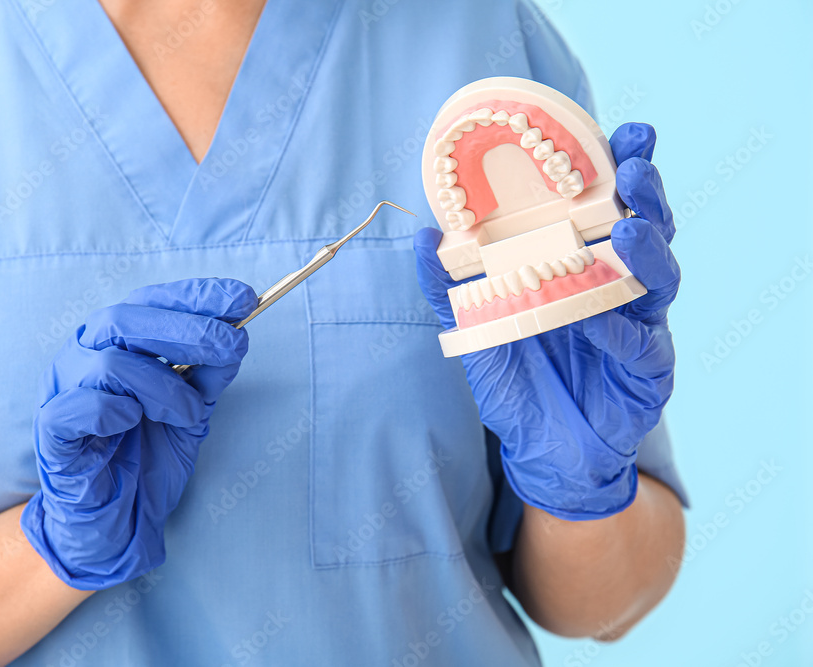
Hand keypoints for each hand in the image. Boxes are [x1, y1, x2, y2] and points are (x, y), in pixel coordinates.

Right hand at [21, 278, 255, 588]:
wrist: (117, 520)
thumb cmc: (148, 455)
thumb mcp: (192, 411)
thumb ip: (208, 376)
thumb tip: (237, 337)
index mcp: (114, 341)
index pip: (151, 300)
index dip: (196, 296)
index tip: (244, 298)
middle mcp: (83, 355)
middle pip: (126, 319)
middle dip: (189, 329)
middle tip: (234, 346)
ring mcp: (62, 390)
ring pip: (111, 365)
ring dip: (165, 389)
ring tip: (189, 415)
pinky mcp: (51, 431)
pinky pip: (80, 407)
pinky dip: (116, 411)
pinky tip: (134, 422)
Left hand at [415, 122, 678, 520]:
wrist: (541, 448)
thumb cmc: (517, 376)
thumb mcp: (476, 324)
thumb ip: (449, 284)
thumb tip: (423, 235)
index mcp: (586, 263)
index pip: (610, 205)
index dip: (622, 167)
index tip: (621, 132)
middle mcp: (621, 285)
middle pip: (650, 227)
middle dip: (647, 193)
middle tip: (634, 168)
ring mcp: (641, 326)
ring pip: (661, 278)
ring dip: (647, 250)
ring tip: (627, 230)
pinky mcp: (648, 372)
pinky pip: (641, 345)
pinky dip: (619, 330)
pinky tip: (596, 320)